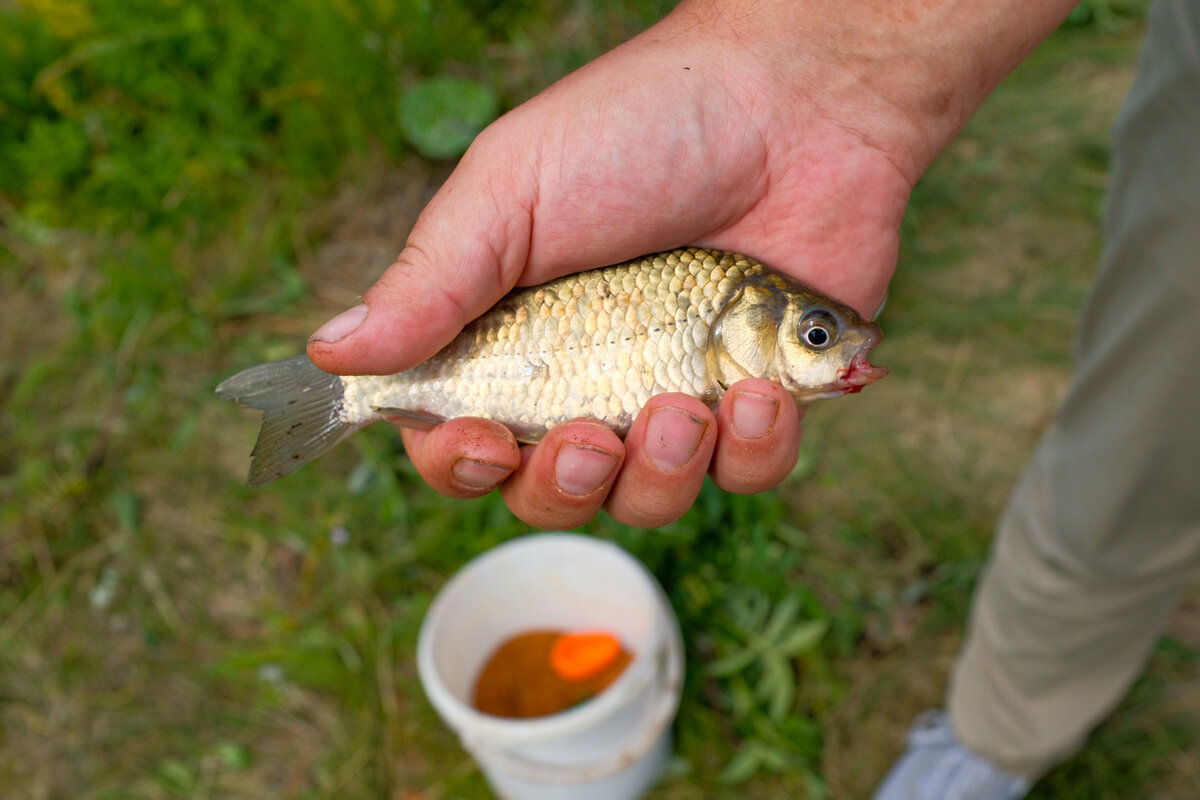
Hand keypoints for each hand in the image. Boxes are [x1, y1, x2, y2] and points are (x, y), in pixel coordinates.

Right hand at [307, 0, 1074, 526]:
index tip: (485, 442)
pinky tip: (759, 390)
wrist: (793, 100)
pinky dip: (753, 449)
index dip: (465, 464)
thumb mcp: (512, 190)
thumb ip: (429, 280)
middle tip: (596, 434)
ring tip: (690, 401)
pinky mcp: (761, 399)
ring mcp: (678, 394)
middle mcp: (592, 378)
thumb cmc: (638, 128)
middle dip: (570, 484)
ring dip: (664, 472)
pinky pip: (748, 475)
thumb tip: (330, 355)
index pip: (463, 440)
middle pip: (553, 494)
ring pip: (650, 501)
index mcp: (515, 336)